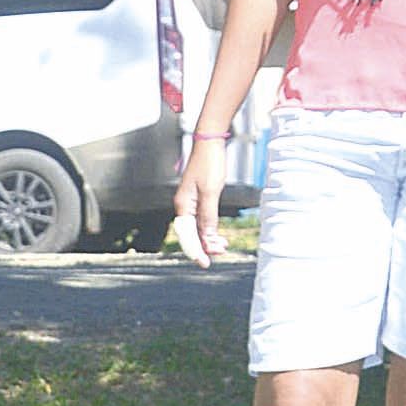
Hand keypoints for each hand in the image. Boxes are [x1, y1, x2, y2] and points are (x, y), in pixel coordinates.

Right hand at [173, 135, 230, 266]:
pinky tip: (218, 236)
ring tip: (223, 247)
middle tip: (219, 255)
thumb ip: (208, 215)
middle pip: (191, 234)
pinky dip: (209, 229)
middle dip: (204, 247)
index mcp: (183, 205)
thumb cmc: (210, 163)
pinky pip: (201, 220)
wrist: (210, 141)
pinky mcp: (198, 198)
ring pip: (197, 228)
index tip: (205, 263)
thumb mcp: (211, 191)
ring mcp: (190, 202)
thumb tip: (207, 238)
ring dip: (208, 239)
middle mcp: (184, 206)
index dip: (196, 251)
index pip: (187, 236)